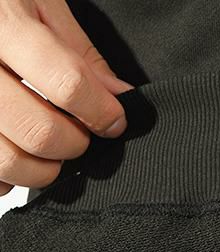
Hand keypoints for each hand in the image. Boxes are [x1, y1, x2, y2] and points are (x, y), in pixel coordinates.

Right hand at [0, 0, 133, 196]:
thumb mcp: (39, 4)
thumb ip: (79, 54)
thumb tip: (120, 97)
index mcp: (3, 23)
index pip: (67, 84)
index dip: (101, 112)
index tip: (114, 121)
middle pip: (39, 132)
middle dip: (75, 144)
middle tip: (79, 134)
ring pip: (8, 161)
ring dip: (43, 169)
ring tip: (49, 151)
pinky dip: (8, 178)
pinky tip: (16, 153)